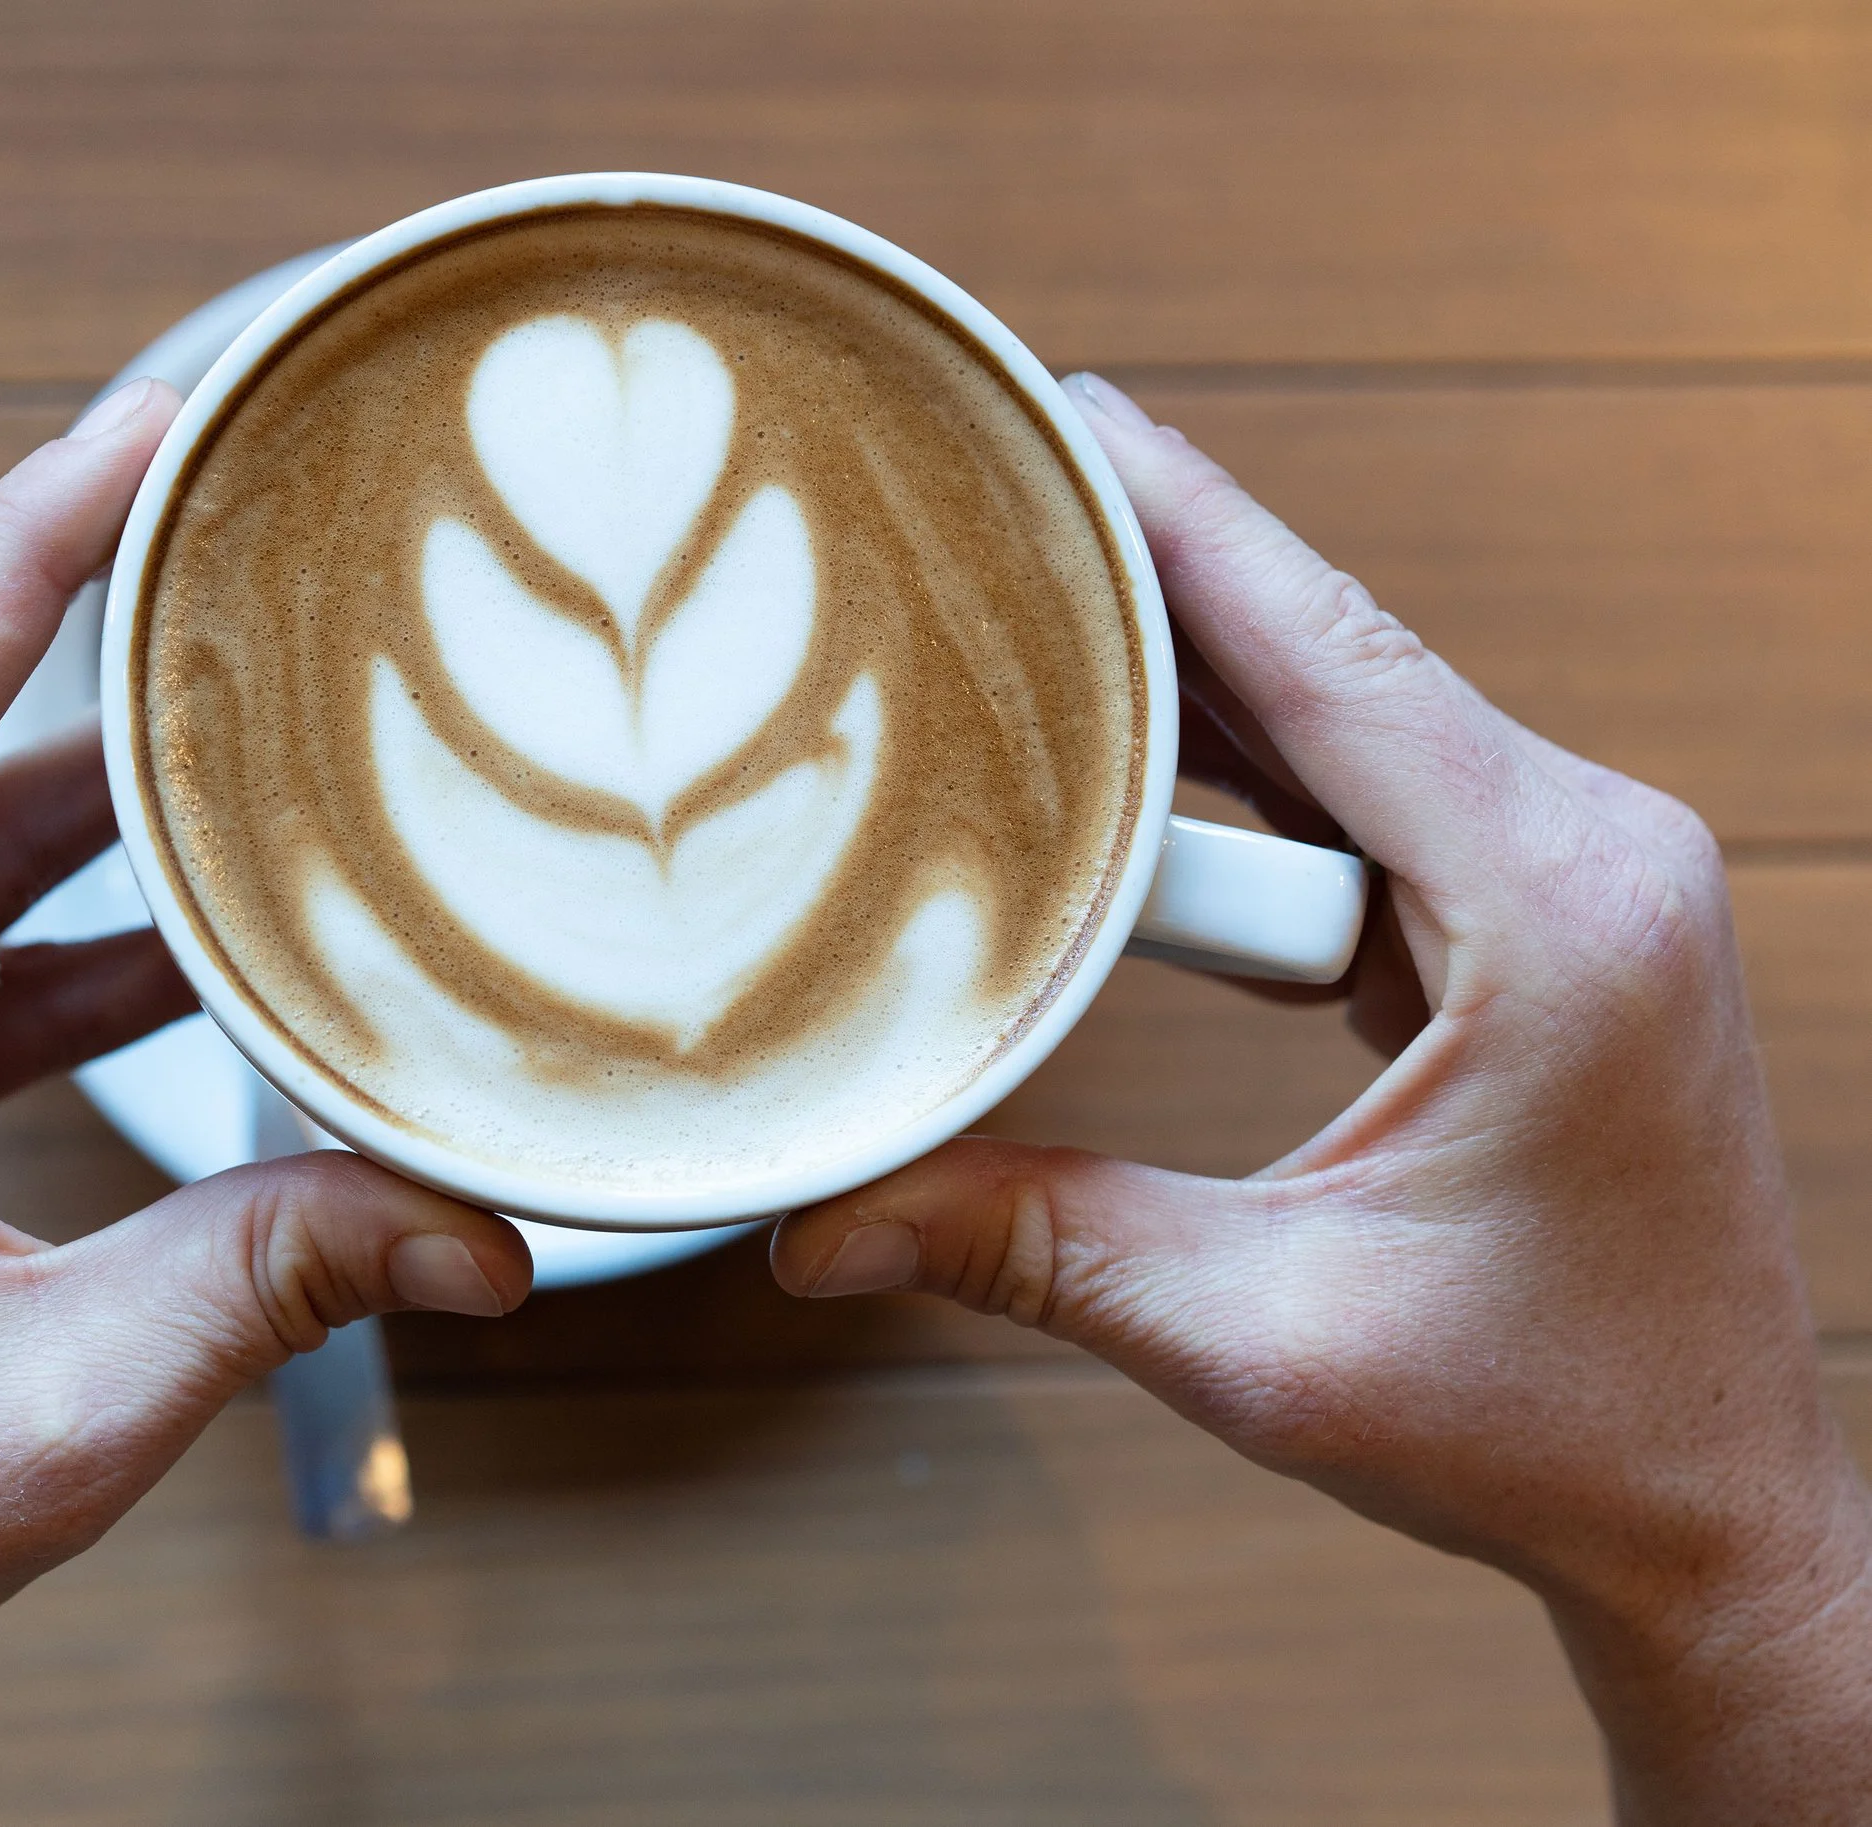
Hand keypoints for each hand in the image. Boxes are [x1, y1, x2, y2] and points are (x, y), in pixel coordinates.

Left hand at [0, 379, 531, 1826]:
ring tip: (220, 696)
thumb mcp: (63, 1409)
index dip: (32, 531)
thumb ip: (277, 1281)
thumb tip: (489, 1226)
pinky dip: (28, 884)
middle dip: (38, 568)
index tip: (156, 417)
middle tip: (205, 489)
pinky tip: (160, 918)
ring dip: (46, 735)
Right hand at [771, 373, 1871, 1823]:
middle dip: (1156, 557)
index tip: (1051, 406)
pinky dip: (1249, 756)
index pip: (1327, 652)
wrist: (1724, 1510)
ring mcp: (1578, 879)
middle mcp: (1588, 853)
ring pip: (1348, 709)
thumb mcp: (1267, 1340)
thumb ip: (1034, 1248)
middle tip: (986, 478)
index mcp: (1554, 910)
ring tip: (1027, 589)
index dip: (1179, 514)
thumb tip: (817, 1231)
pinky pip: (1372, 790)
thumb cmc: (1557, 1432)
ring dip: (1194, 661)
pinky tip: (1134, 740)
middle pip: (1329, 647)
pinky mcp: (1547, 922)